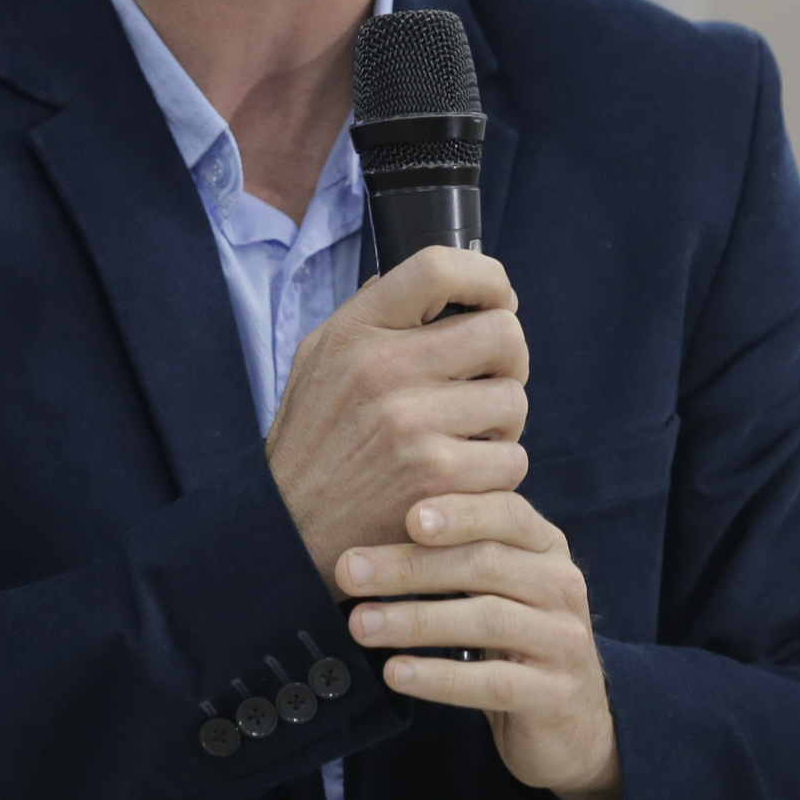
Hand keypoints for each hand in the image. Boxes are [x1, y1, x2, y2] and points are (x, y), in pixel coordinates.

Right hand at [267, 246, 528, 590]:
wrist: (285, 532)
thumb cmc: (313, 442)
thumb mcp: (319, 359)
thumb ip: (373, 315)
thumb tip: (444, 283)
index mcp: (355, 331)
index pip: (439, 267)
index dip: (486, 277)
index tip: (497, 298)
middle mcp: (383, 370)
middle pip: (503, 332)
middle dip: (508, 358)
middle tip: (489, 380)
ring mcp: (412, 425)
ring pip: (515, 399)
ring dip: (502, 423)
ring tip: (468, 437)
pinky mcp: (436, 479)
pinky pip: (511, 459)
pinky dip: (496, 471)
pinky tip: (463, 477)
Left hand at [341, 492, 622, 799]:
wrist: (570, 720)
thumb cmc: (514, 638)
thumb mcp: (499, 586)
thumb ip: (459, 551)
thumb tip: (372, 519)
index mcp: (545, 547)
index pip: (507, 512)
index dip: (460, 511)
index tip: (407, 516)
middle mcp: (561, 585)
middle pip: (485, 563)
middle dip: (411, 566)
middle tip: (350, 572)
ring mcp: (563, 640)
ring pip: (487, 619)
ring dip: (416, 620)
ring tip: (360, 624)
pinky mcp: (554, 694)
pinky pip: (492, 682)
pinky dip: (439, 677)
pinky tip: (396, 672)